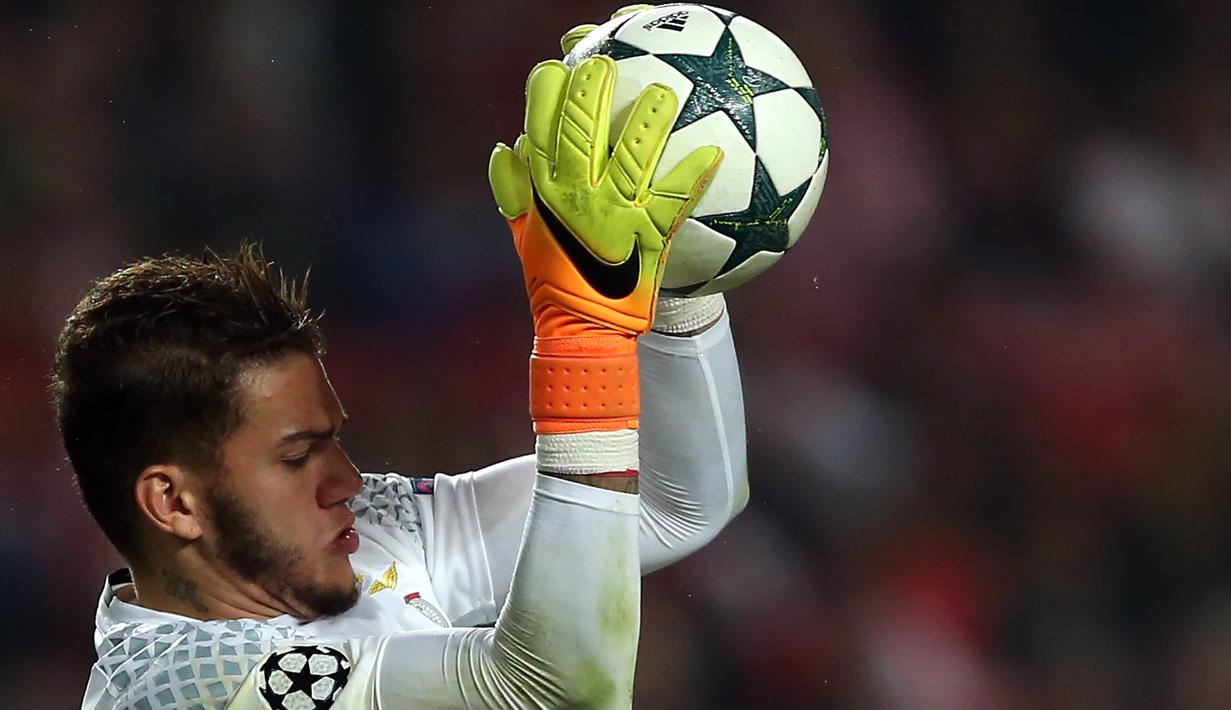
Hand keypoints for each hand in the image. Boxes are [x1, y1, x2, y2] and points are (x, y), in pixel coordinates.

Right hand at [489, 56, 721, 337]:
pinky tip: (715, 154)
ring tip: (665, 93)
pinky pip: (674, 198)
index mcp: (544, 189)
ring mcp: (613, 214)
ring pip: (631, 156)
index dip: (546, 91)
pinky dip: (694, 174)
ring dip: (648, 121)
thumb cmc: (553, 278)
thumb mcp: (523, 232)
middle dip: (591, 90)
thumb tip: (505, 147)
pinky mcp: (647, 234)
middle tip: (607, 62)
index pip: (537, 126)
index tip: (557, 66)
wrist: (580, 329)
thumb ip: (514, 189)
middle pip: (580, 129)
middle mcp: (576, 195)